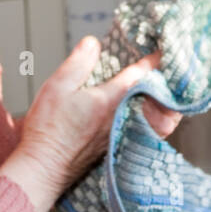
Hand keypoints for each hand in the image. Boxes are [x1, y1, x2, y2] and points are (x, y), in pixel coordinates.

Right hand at [0, 37, 181, 211]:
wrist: (43, 168)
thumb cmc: (48, 129)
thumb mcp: (58, 87)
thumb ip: (78, 63)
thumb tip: (93, 43)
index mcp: (110, 100)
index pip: (138, 75)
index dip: (152, 60)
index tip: (164, 50)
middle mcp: (121, 118)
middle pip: (151, 96)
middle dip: (160, 82)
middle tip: (167, 68)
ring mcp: (120, 134)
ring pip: (148, 114)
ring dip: (156, 101)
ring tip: (159, 89)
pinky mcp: (115, 146)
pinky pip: (140, 128)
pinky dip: (146, 117)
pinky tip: (140, 112)